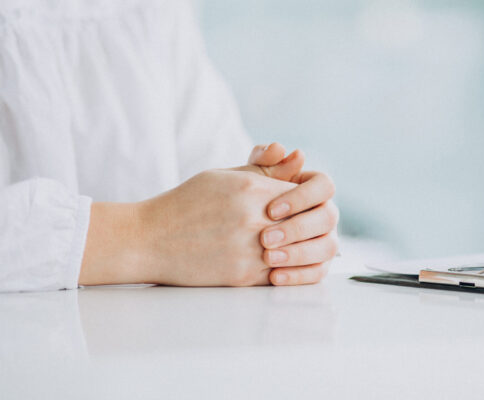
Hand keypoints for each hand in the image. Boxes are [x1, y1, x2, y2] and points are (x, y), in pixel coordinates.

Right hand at [80, 169, 296, 286]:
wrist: (149, 240)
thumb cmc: (187, 203)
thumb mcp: (224, 176)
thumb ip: (265, 169)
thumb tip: (299, 157)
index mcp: (251, 189)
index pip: (306, 192)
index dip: (308, 199)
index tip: (301, 203)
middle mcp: (254, 219)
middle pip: (307, 223)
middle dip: (309, 225)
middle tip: (306, 226)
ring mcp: (250, 251)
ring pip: (299, 251)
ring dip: (302, 248)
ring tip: (295, 244)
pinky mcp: (243, 277)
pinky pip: (282, 274)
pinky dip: (287, 268)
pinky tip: (282, 261)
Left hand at [247, 143, 338, 285]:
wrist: (215, 232)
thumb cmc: (233, 200)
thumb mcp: (244, 178)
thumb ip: (262, 163)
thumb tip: (281, 149)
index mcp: (312, 189)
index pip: (324, 186)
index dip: (302, 197)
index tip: (271, 209)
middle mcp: (322, 213)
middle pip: (328, 218)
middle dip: (297, 228)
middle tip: (265, 238)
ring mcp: (322, 240)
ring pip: (328, 248)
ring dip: (299, 254)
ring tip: (268, 258)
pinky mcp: (315, 265)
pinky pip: (317, 273)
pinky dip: (298, 275)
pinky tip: (274, 277)